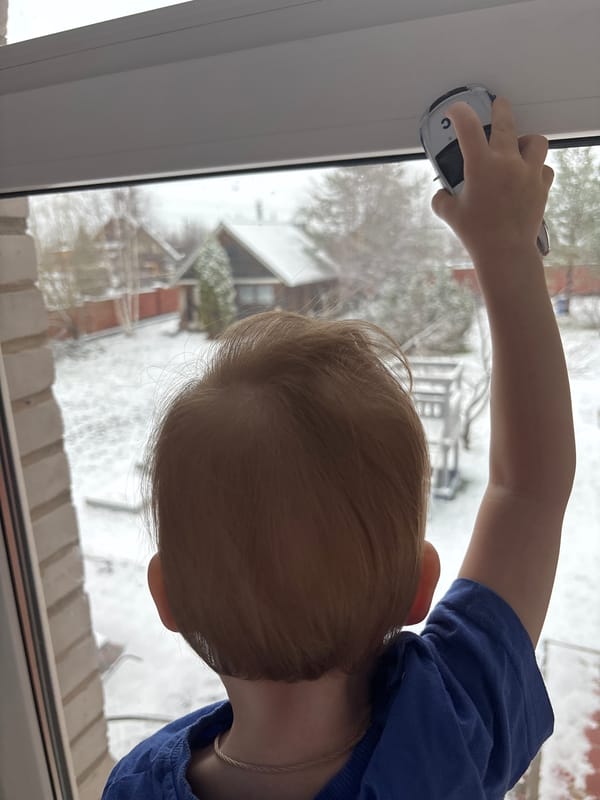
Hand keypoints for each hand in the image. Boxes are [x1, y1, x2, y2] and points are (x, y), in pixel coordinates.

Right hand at [431, 97, 553, 261]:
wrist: (505, 251)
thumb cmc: (477, 233)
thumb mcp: (449, 214)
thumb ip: (442, 199)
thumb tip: (442, 194)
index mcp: (481, 165)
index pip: (468, 126)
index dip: (459, 112)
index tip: (456, 110)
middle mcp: (507, 162)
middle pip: (506, 122)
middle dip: (500, 109)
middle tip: (498, 104)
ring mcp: (528, 172)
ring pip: (535, 140)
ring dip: (525, 140)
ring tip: (518, 146)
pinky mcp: (541, 186)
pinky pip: (544, 167)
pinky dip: (536, 167)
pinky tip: (527, 175)